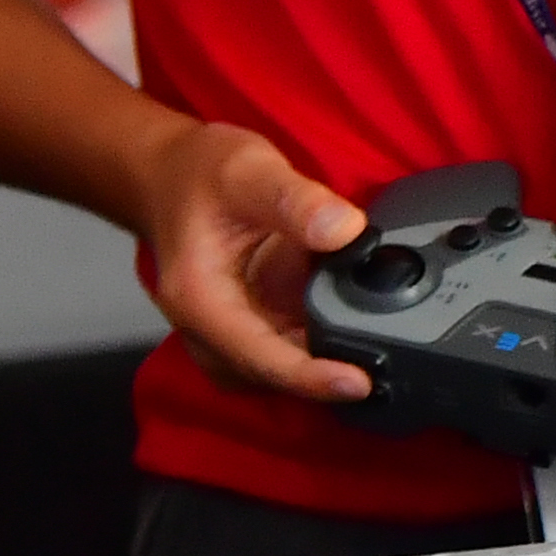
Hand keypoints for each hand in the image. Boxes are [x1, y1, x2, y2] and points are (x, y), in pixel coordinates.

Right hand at [128, 121, 370, 407]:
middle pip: (270, 373)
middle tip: (385, 364)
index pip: (258, 358)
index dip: (310, 377)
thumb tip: (346, 230)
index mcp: (200, 301)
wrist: (169, 172)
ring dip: (321, 360)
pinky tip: (351, 319)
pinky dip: (316, 338)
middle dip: (323, 376)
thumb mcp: (249, 171)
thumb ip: (297, 202)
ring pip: (278, 364)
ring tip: (374, 346)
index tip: (358, 384)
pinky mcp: (246, 319)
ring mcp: (227, 328)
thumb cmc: (197, 173)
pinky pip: (283, 342)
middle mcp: (207, 327)